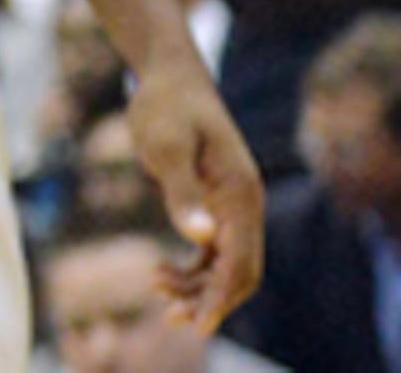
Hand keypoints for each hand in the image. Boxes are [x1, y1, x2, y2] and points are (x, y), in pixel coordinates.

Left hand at [125, 49, 264, 325]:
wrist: (167, 74)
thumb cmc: (166, 104)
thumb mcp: (166, 143)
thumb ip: (182, 190)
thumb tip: (203, 237)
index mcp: (241, 194)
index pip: (241, 263)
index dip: (221, 298)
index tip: (198, 326)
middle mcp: (244, 204)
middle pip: (238, 272)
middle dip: (209, 299)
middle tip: (170, 317)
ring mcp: (231, 206)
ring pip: (224, 265)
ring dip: (196, 286)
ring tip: (156, 289)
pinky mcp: (214, 204)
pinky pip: (211, 251)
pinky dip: (191, 267)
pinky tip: (158, 273)